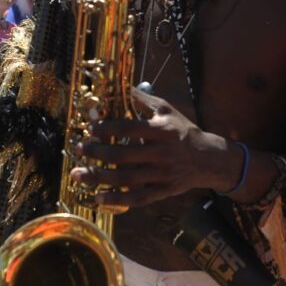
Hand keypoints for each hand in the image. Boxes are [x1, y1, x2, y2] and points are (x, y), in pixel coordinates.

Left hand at [71, 87, 233, 207]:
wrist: (208, 158)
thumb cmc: (183, 130)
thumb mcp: (167, 110)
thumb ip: (144, 100)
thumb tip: (121, 86)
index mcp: (161, 130)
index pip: (129, 128)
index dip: (108, 128)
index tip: (91, 128)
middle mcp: (161, 153)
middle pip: (123, 154)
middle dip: (97, 152)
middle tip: (79, 148)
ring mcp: (162, 174)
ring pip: (126, 178)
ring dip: (99, 177)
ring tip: (77, 174)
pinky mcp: (163, 191)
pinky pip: (138, 198)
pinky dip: (117, 199)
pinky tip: (99, 198)